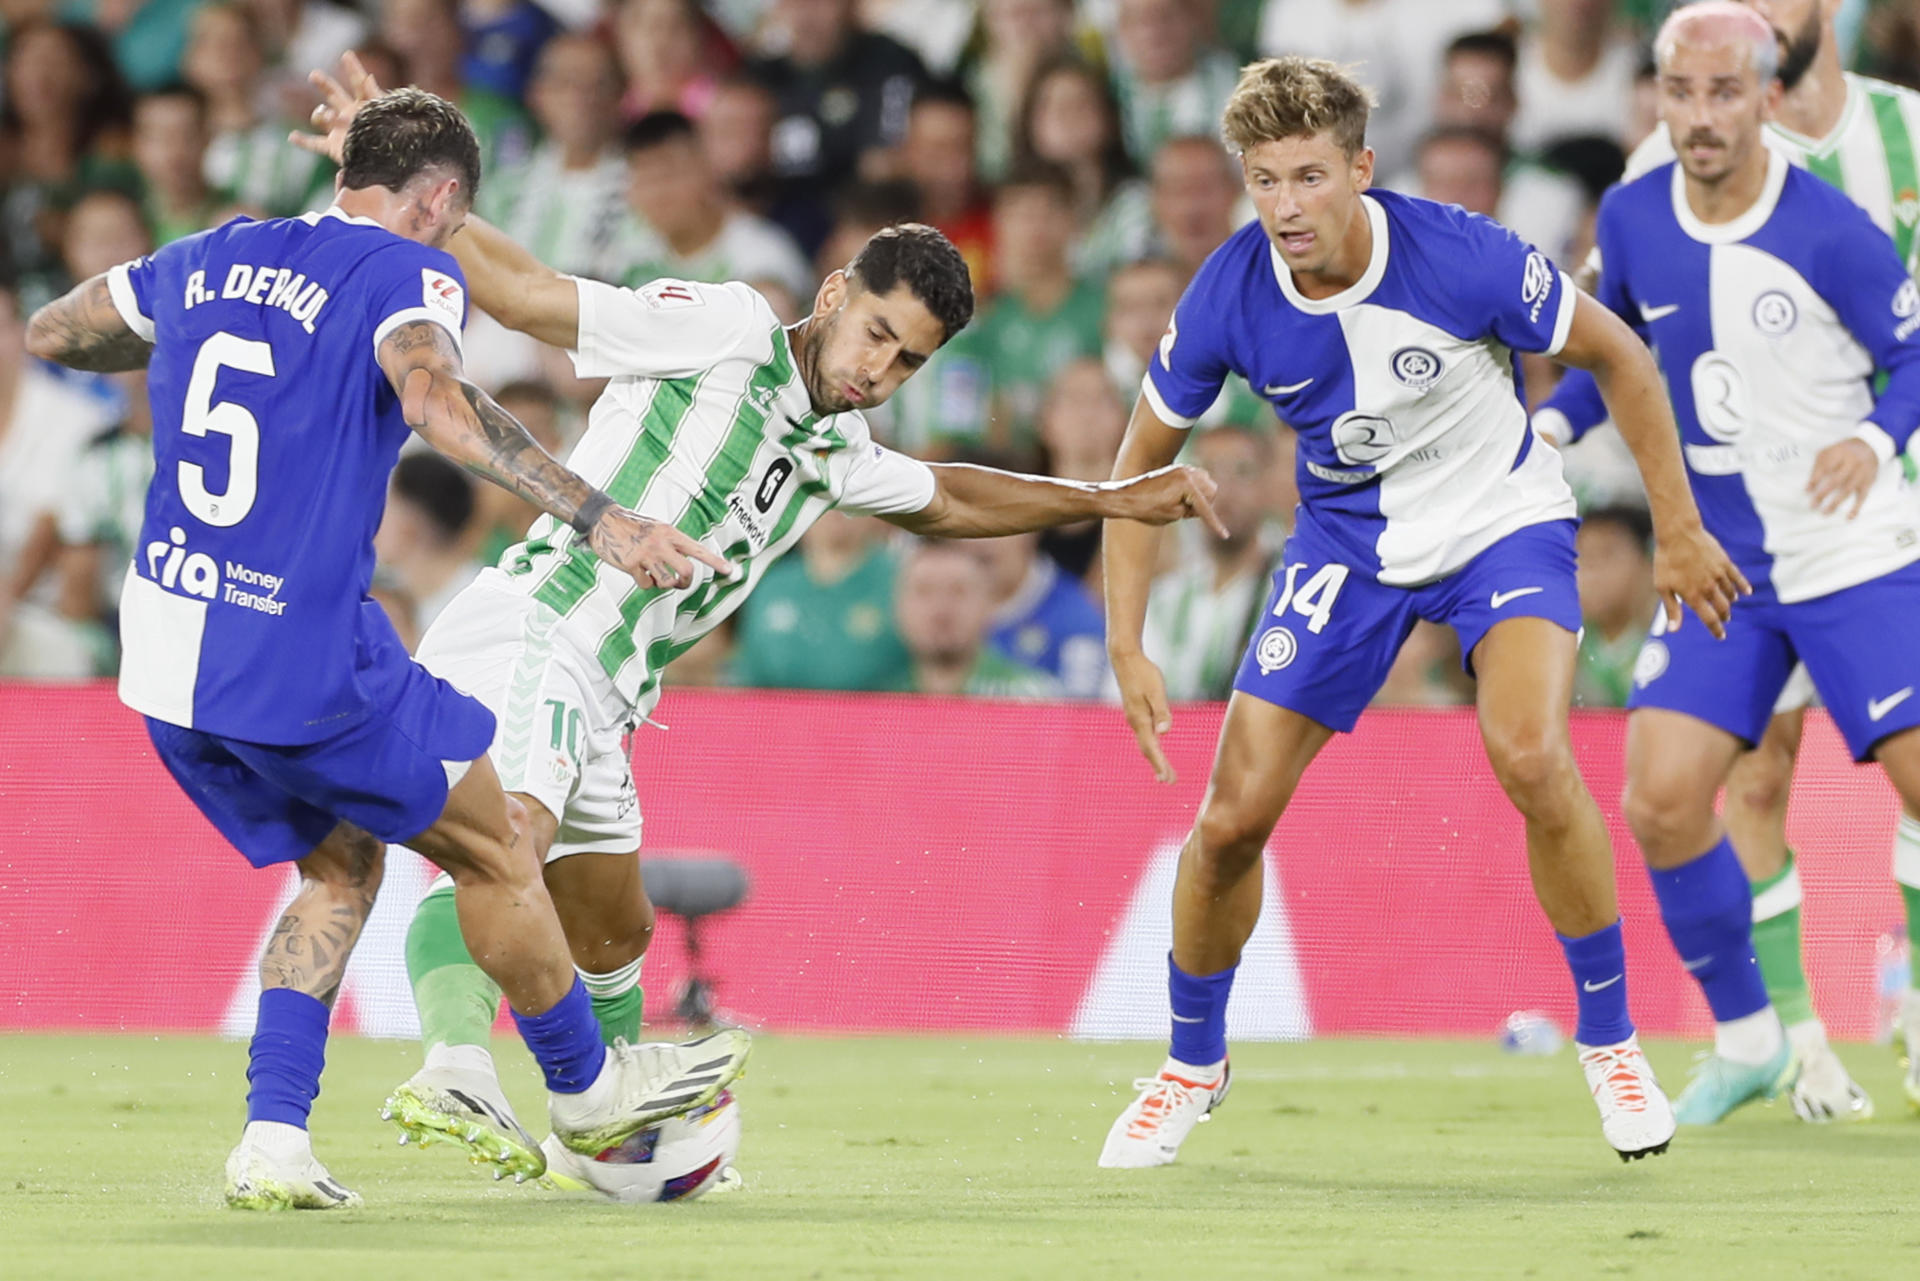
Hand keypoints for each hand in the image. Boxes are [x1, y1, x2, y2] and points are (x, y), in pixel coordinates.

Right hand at [289, 51, 384, 164]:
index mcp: (365, 106)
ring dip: (321, 114)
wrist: (390, 164)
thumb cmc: (393, 140)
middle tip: (314, 75)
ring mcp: (339, 130)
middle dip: (324, 84)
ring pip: (321, 117)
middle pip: (333, 94)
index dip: (353, 69)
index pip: (359, 83)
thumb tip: (369, 75)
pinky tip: (292, 137)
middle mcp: (349, 115)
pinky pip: (314, 144)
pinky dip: (303, 141)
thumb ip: (376, 96)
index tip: (347, 54)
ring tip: (327, 117)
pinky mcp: (333, 148)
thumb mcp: (386, 115)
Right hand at [588, 509, 735, 590]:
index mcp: (670, 533)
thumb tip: (685, 567)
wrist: (603, 520)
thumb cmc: (633, 526)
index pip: (697, 549)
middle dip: (685, 583)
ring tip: (655, 576)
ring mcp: (645, 554)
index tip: (730, 571)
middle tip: (679, 583)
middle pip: (686, 572)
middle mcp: (661, 543)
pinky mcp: (630, 564)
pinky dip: (645, 583)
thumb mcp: (658, 529)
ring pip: (667, 582)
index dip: (715, 561)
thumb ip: (672, 544)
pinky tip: (639, 573)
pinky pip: (646, 584)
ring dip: (664, 585)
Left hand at [1109, 464, 1229, 537]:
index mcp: (1186, 484)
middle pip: (1212, 492)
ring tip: (1181, 506)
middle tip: (1185, 513)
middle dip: (1204, 505)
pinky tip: (1180, 498)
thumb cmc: (1146, 509)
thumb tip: (1200, 503)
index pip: (1205, 507)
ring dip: (1200, 497)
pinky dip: (1194, 490)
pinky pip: (1196, 479)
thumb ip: (1191, 509)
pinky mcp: (1177, 470)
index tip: (1225, 536)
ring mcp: (1183, 469)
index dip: (1214, 524)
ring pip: (1206, 484)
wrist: (1126, 497)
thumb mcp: (1173, 515)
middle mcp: (1187, 472)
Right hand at [1112, 648, 1176, 782]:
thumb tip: (1165, 732)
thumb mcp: (1156, 690)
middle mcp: (1135, 722)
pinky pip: (1144, 734)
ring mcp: (1134, 717)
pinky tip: (1156, 747)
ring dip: (1155, 758)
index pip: (1152, 747)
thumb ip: (1161, 711)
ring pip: (1145, 743)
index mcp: (1140, 719)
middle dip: (1158, 766)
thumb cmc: (1143, 672)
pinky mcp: (1136, 712)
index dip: (1160, 764)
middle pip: (1147, 749)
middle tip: (1169, 781)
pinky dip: (1151, 745)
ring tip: (1164, 771)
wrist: (1124, 658)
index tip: (1166, 779)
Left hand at [1653, 521, 1749, 639]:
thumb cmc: (1666, 561)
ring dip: (1730, 602)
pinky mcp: (1724, 562)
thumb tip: (1674, 630)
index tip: (1721, 636)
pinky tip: (1747, 592)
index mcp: (1693, 596)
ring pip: (1730, 594)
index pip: (1709, 619)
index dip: (1716, 629)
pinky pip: (1737, 577)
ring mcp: (1719, 575)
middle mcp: (1709, 588)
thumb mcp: (1663, 587)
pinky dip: (1743, 586)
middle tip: (1724, 620)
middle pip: (1722, 608)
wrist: (1679, 534)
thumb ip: (1671, 609)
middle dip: (1724, 616)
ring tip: (1730, 605)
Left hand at [1806, 438, 1880, 518]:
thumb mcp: (1827, 452)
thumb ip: (1817, 467)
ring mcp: (1861, 473)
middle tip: (1812, 505)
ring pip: (1848, 490)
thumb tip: (1808, 487)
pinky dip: (1857, 507)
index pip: (1825, 468)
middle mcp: (1852, 463)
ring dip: (1836, 503)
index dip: (1815, 480)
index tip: (1806, 491)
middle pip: (1836, 481)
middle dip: (1823, 494)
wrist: (1868, 446)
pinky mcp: (1868, 482)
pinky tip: (1849, 517)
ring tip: (1824, 512)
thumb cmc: (1841, 452)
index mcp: (1839, 454)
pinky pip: (1863, 496)